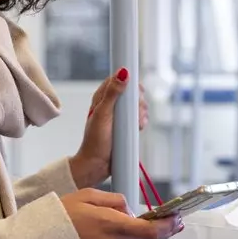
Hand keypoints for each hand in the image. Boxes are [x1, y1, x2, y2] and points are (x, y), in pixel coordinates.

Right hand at [61, 189, 182, 238]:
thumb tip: (130, 211)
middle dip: (162, 232)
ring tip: (141, 229)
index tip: (178, 218)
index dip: (169, 226)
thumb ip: (115, 201)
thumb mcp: (87, 195)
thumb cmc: (60, 217)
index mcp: (111, 225)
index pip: (152, 231)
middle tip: (171, 223)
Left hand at [69, 68, 148, 188]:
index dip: (130, 83)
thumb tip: (123, 73)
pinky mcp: (126, 126)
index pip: (119, 79)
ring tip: (137, 124)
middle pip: (132, 92)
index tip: (136, 93)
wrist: (97, 165)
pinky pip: (139, 117)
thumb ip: (112, 94)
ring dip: (141, 112)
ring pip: (137, 105)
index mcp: (102, 97)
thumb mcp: (103, 114)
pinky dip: (142, 121)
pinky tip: (139, 128)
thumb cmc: (95, 141)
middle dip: (138, 101)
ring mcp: (119, 115)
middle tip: (135, 113)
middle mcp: (111, 104)